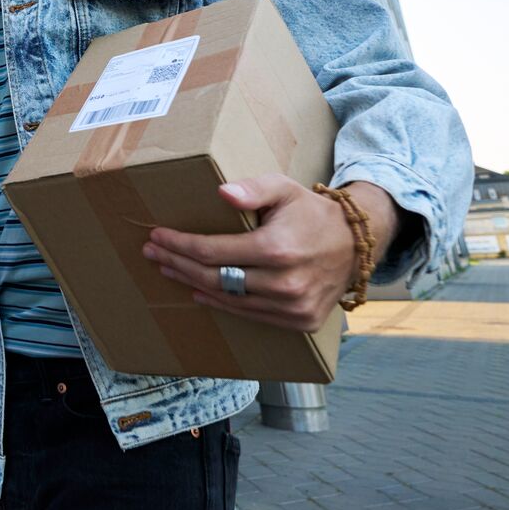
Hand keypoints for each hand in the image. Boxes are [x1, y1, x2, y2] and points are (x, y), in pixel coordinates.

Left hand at [141, 175, 397, 331]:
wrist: (355, 244)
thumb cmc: (311, 212)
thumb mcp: (284, 188)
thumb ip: (253, 189)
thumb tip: (222, 193)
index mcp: (277, 249)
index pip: (213, 251)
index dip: (180, 245)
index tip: (157, 237)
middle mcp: (284, 283)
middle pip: (213, 278)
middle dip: (177, 264)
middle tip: (152, 253)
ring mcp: (293, 307)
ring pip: (228, 300)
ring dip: (193, 284)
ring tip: (169, 269)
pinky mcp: (299, 321)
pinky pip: (249, 315)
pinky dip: (221, 303)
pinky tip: (199, 292)